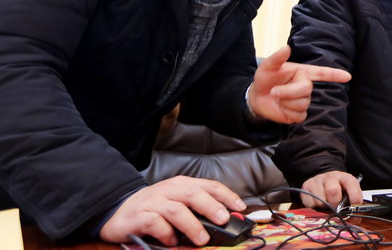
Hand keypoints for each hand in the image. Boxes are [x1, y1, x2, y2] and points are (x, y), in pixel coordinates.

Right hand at [99, 176, 245, 245]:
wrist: (118, 210)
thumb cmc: (155, 208)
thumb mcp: (178, 203)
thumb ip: (198, 208)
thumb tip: (224, 220)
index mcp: (182, 184)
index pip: (209, 185)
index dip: (226, 195)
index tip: (240, 207)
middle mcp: (169, 190)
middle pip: (193, 194)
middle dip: (211, 206)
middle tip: (224, 220)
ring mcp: (153, 202)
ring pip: (176, 210)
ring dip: (192, 225)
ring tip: (202, 239)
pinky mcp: (138, 216)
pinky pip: (155, 223)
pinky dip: (166, 233)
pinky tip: (172, 241)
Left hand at [249, 45, 350, 122]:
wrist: (258, 97)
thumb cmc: (265, 79)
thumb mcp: (267, 66)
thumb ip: (277, 58)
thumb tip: (287, 48)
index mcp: (302, 72)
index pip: (322, 73)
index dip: (335, 74)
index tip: (348, 76)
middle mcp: (305, 85)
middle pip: (307, 90)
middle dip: (288, 91)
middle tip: (274, 91)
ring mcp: (304, 100)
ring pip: (302, 103)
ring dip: (285, 101)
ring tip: (277, 98)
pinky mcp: (299, 113)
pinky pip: (299, 115)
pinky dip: (287, 112)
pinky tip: (281, 107)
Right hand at [300, 171, 362, 208]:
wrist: (322, 180)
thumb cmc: (338, 190)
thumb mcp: (347, 193)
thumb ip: (351, 203)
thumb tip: (355, 219)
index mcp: (345, 177)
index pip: (352, 184)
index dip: (354, 199)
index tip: (353, 210)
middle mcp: (331, 177)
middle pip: (333, 191)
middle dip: (335, 205)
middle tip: (336, 210)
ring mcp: (317, 180)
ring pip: (320, 200)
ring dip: (324, 208)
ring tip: (326, 206)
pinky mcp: (306, 186)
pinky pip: (310, 203)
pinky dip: (315, 208)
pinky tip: (318, 205)